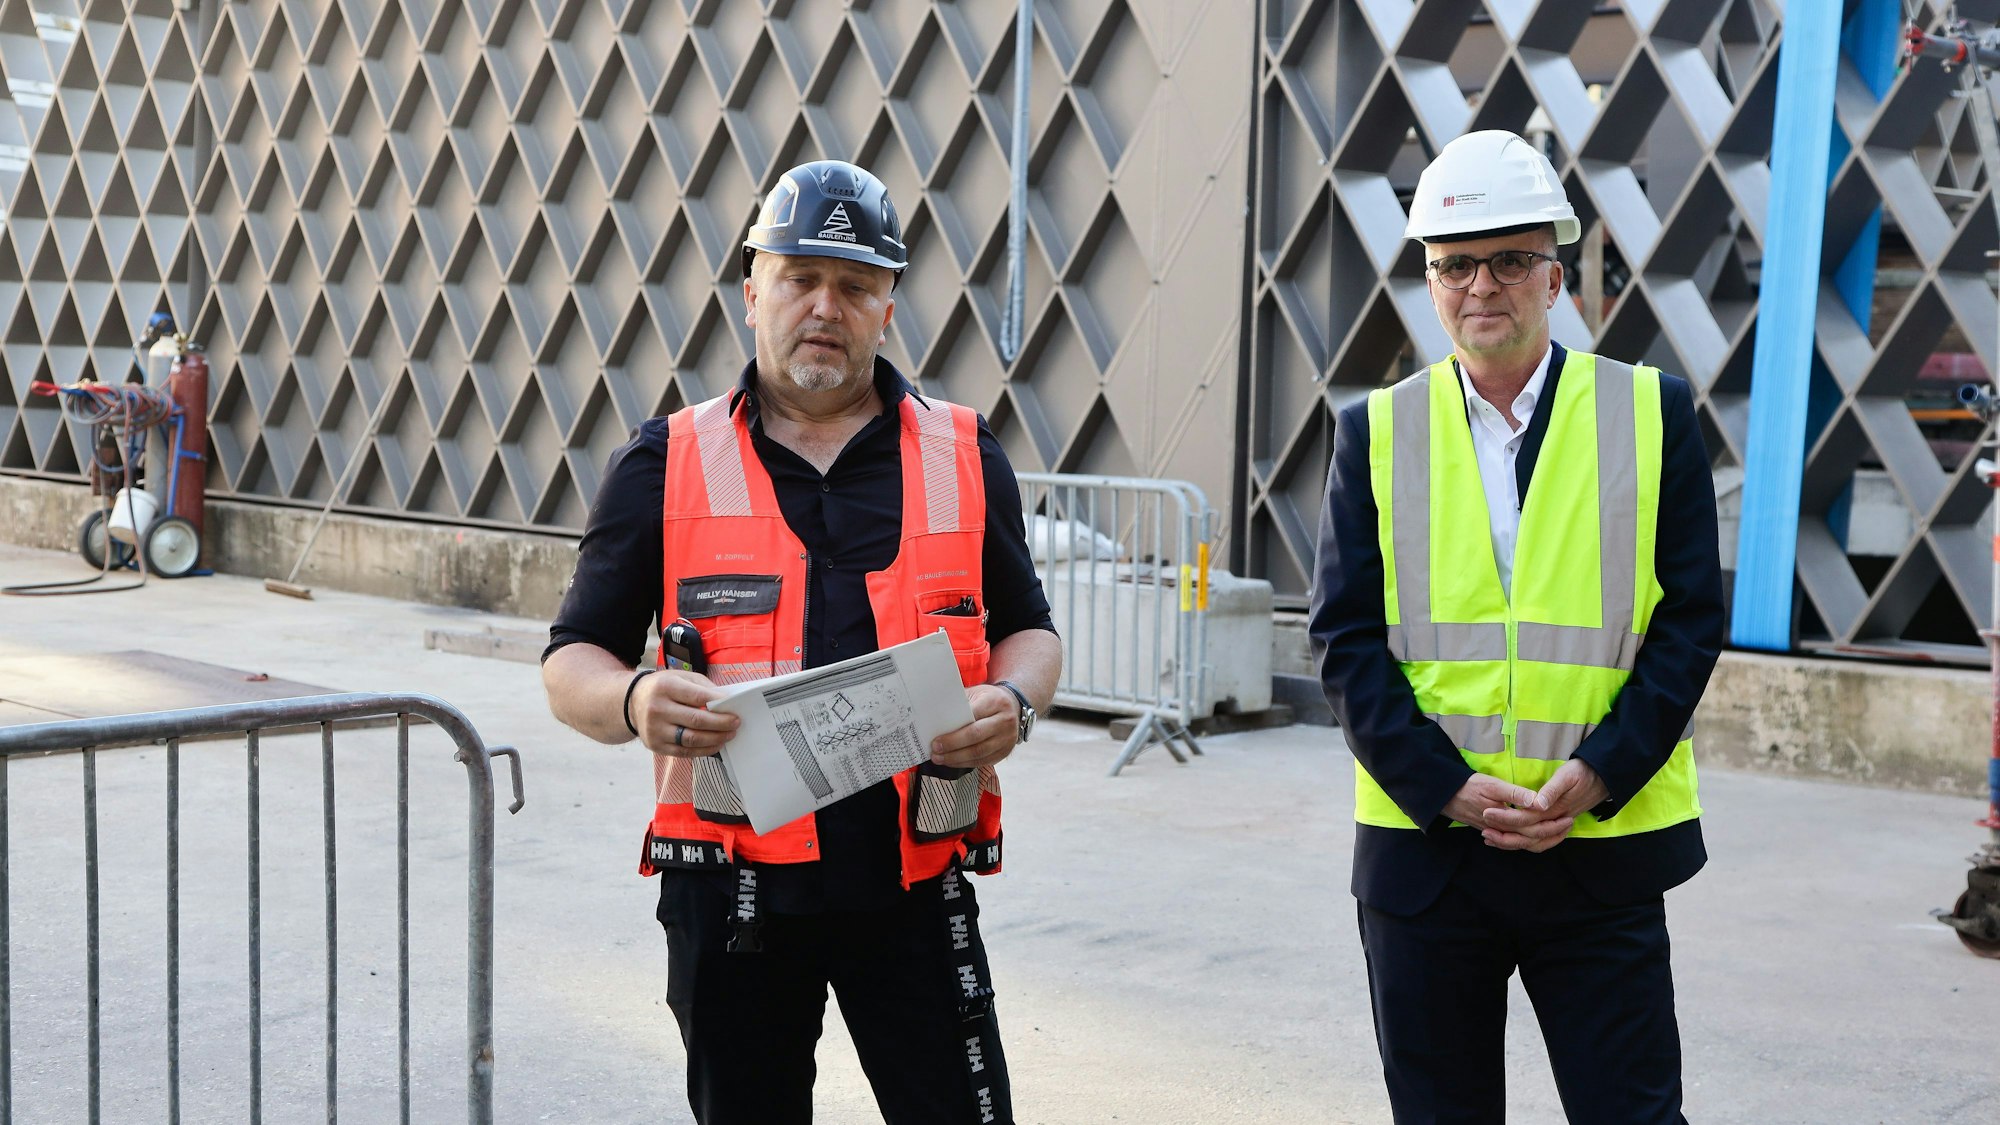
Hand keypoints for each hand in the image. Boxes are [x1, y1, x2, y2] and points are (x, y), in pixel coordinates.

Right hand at [632, 670, 739, 757]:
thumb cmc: (663, 688)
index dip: (718, 702)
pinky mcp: (656, 746)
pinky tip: (716, 744)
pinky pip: (685, 752)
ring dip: (715, 738)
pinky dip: (704, 750)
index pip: (697, 696)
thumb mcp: (679, 677)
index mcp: (665, 687)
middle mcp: (657, 709)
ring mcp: (655, 730)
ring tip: (730, 734)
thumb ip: (702, 687)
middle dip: (721, 723)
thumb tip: (726, 701)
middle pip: (696, 720)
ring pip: (692, 739)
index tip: (734, 706)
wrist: (632, 703)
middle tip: (736, 722)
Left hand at [929, 684, 1019, 769]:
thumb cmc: (988, 699)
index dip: (954, 729)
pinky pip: (983, 761)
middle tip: (935, 750)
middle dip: (953, 745)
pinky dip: (965, 763)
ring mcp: (1007, 738)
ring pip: (979, 752)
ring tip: (940, 759)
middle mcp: (1004, 721)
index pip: (973, 716)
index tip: (936, 738)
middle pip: (976, 736)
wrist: (1013, 706)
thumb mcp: (976, 693)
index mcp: (995, 702)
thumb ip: (959, 703)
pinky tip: (952, 761)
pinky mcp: (1005, 752)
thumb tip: (935, 717)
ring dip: (956, 758)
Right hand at [1442, 774, 1572, 852]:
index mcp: (1506, 820)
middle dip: (1552, 833)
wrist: (1443, 796)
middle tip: (1569, 824)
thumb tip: (1538, 801)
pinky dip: (1525, 842)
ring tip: (1557, 832)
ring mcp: (1496, 833)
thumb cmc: (1467, 786)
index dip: (1553, 825)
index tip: (1568, 817)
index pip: (1535, 828)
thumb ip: (1515, 794)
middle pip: (1531, 839)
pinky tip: (1531, 838)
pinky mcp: (1491, 831)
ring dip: (1541, 839)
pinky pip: (1512, 842)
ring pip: (1522, 844)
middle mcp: (1502, 831)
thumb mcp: (1491, 785)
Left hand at [1479, 759, 1606, 852]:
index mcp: (1555, 810)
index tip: (1486, 813)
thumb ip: (1552, 790)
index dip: (1505, 818)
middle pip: (1527, 836)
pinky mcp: (1558, 825)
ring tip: (1490, 838)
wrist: (1604, 778)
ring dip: (1511, 843)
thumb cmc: (1583, 773)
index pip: (1526, 819)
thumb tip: (1538, 804)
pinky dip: (1524, 843)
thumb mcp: (1568, 776)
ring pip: (1533, 843)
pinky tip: (1509, 839)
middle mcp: (1556, 821)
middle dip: (1504, 835)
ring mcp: (1558, 825)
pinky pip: (1540, 841)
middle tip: (1483, 830)